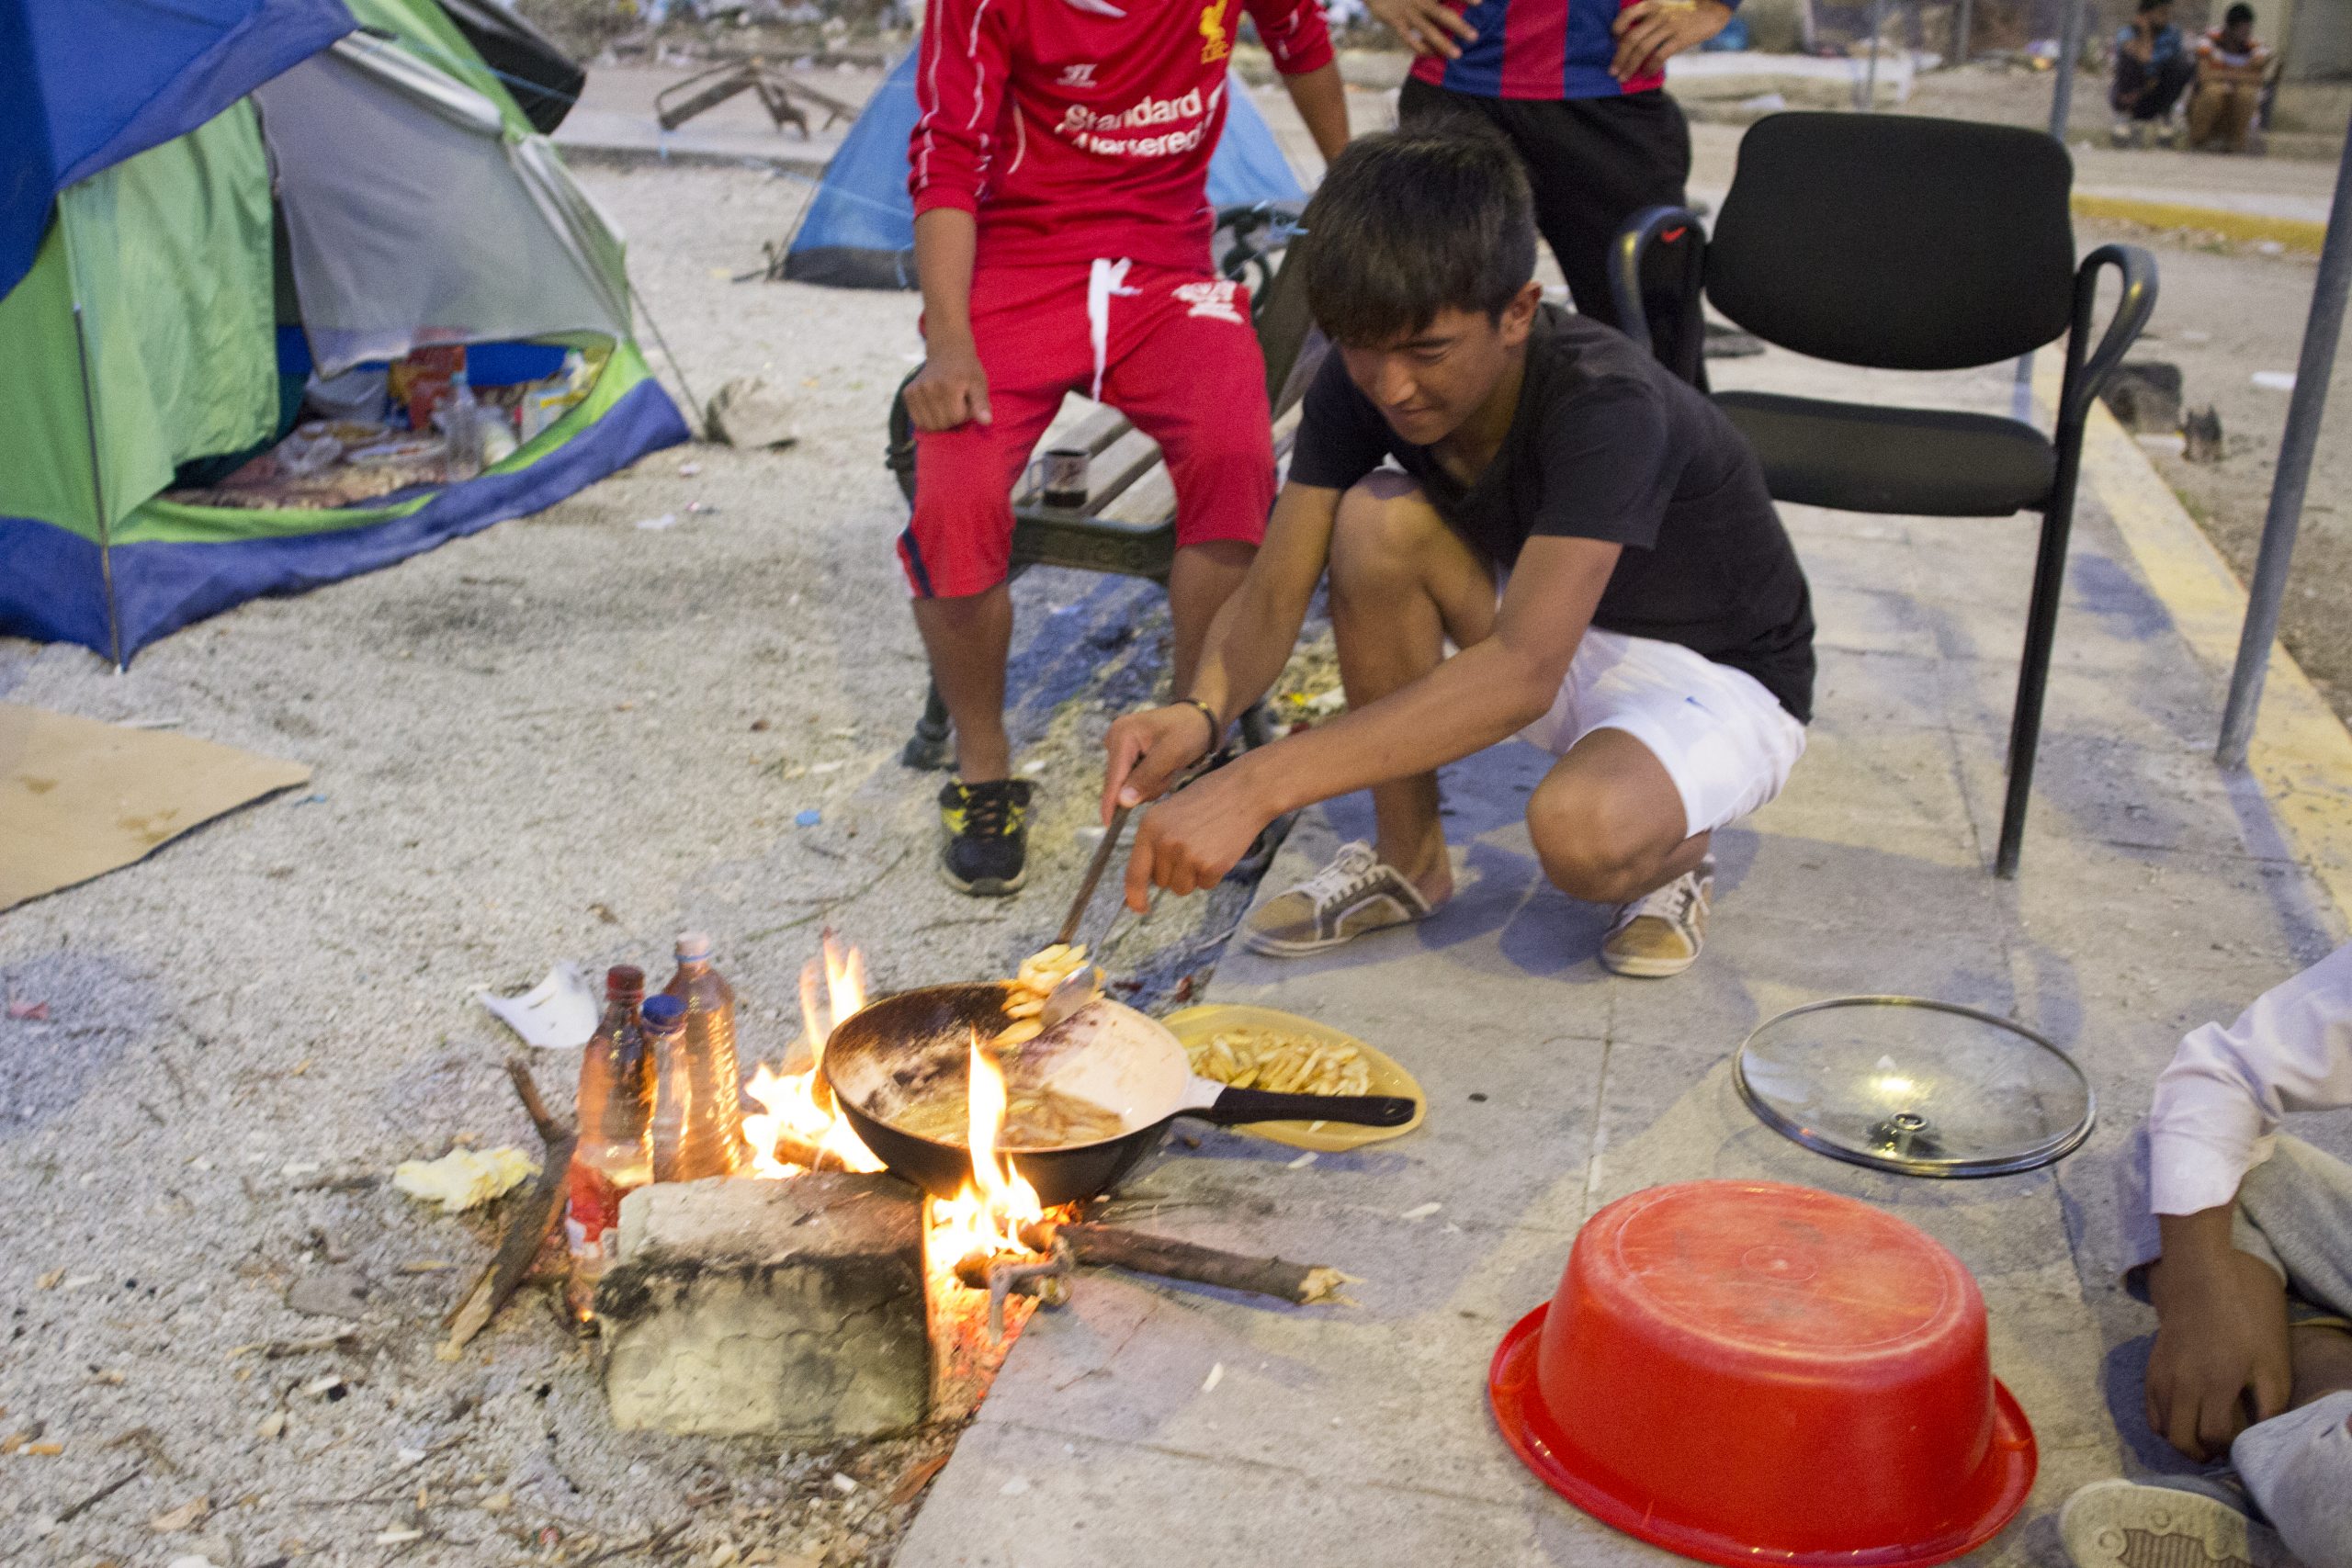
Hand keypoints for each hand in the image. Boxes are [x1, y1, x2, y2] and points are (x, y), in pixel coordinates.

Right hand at [904, 342, 990, 430]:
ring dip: (940, 421)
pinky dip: (927, 419)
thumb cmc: (967, 370)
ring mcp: (915, 390)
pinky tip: (935, 405)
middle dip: (953, 419)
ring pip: (929, 425)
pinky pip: (918, 421)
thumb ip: (981, 404)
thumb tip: (987, 422)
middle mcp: (928, 387)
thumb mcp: (979, 384)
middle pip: (941, 424)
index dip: (964, 415)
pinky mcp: (907, 393)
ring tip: (946, 404)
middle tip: (957, 403)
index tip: (967, 401)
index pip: (956, 419)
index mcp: (948, 385)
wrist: (947, 351)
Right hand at [1102, 704, 1217, 821]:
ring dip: (1153, 783)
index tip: (1109, 825)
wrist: (1201, 719)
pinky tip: (1165, 767)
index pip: (1113, 776)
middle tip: (1169, 772)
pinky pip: (1137, 779)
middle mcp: (1116, 739)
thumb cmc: (1189, 731)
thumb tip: (1122, 801)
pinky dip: (1153, 779)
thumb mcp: (1171, 754)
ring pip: (1131, 784)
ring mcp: (1122, 747)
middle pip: (1122, 782)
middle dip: (1147, 785)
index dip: (1110, 802)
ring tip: (1170, 767)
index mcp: (1122, 735)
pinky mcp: (1130, 754)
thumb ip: (1146, 778)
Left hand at [1121, 765, 1275, 909]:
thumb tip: (1147, 876)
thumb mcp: (1170, 811)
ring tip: (1205, 848)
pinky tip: (1219, 850)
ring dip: (1193, 876)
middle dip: (1174, 872)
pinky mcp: (1210, 865)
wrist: (1246, 791)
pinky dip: (1212, 874)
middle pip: (1162, 882)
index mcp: (1150, 827)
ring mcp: (1187, 855)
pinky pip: (1205, 885)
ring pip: (1182, 887)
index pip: (1134, 872)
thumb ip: (1155, 840)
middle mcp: (1164, 843)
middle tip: (1192, 847)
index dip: (1135, 895)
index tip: (1137, 908)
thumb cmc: (1209, 798)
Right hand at [1367, 0, 1477, 58]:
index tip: (1481, 4)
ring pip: (1428, 31)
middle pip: (1442, 14)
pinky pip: (1409, 39)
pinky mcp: (1396, 22)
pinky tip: (1432, 54)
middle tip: (1474, 37)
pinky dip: (1421, 48)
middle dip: (1459, 26)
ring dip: (1443, 44)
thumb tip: (1447, 3)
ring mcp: (1408, 13)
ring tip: (1457, 55)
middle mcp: (1420, 1)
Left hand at [1610, 0, 1730, 80]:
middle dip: (1619, 57)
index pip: (1627, 14)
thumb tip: (1631, 37)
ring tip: (1624, 77)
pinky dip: (1650, 67)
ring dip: (1630, 66)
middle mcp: (1658, 15)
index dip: (1617, 28)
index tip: (1613, 40)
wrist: (1714, 8)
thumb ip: (1650, 16)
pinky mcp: (1680, 38)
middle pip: (1631, 38)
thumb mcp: (1665, 4)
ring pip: (1642, 49)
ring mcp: (1669, 27)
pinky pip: (1659, 55)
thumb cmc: (1686, 9)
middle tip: (1613, 71)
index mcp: (1652, 4)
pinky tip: (1645, 74)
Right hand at [2145, 1245, 2293, 1461]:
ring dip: (2181, 1441)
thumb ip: (2271, 1400)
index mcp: (2216, 1384)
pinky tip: (2181, 1419)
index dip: (2227, 1449)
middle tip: (2217, 1451)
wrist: (2200, 1282)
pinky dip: (2163, 1425)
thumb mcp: (2271, 1358)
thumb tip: (2265, 1432)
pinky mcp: (2151, 1369)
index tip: (2237, 1446)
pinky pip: (2149, 1411)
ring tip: (2200, 1438)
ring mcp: (2163, 1377)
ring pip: (2163, 1429)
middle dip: (2201, 1454)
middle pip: (2182, 1440)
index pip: (2214, 1436)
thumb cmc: (2243, 1318)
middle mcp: (2183, 1385)